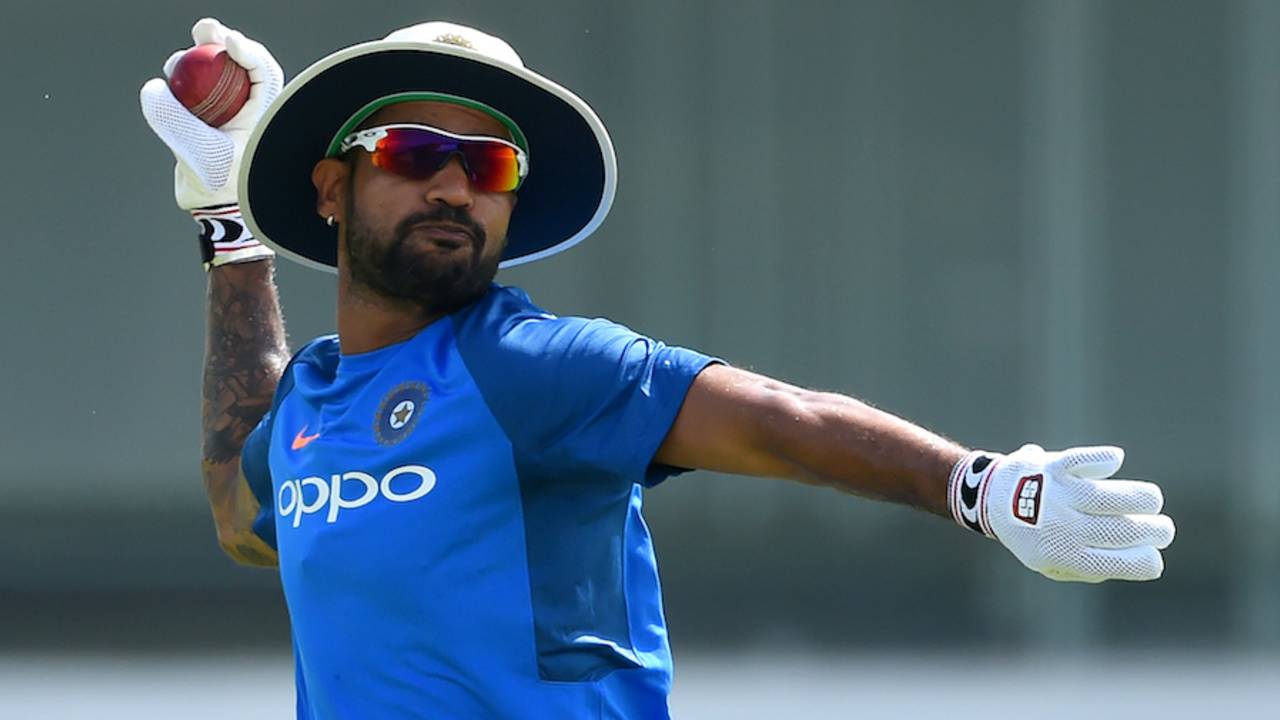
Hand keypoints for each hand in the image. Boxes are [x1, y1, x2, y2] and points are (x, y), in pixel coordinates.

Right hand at [140, 18, 283, 209]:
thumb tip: (154, 87)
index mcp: (265, 113)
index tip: (229, 42)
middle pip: (237, 63)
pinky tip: (169, 85)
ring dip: (193, 61)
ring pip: (212, 72)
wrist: (213, 206)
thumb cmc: (221, 184)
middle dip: (219, 41)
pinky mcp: (206, 113)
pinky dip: (181, 80)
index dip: (249, 51)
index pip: (263, 72)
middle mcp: (249, 106)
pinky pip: (194, 87)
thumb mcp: (200, 152)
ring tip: (175, 67)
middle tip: (204, 28)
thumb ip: (174, 120)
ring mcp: (226, 108)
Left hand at [948, 444, 1174, 581]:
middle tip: (1162, 529)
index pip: (1120, 563)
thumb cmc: (1033, 535)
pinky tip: (1116, 461)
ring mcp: (1057, 495)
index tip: (1153, 555)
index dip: (1146, 561)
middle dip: (1154, 530)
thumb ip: (1091, 568)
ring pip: (1109, 497)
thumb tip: (1138, 559)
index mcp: (1063, 556)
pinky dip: (1103, 458)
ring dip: (1143, 499)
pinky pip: (1082, 460)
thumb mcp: (1053, 565)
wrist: (990, 500)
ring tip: (1152, 501)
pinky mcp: (1053, 467)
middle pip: (1122, 530)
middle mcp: (1062, 527)